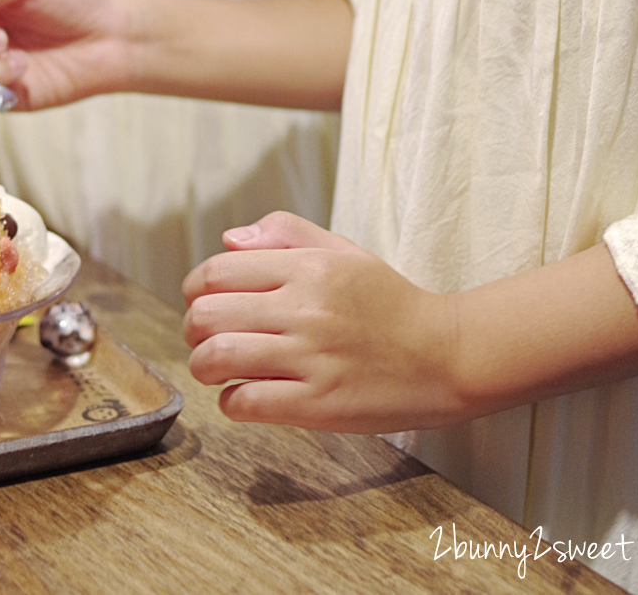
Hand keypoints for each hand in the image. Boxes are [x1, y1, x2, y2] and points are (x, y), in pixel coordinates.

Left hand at [182, 211, 458, 432]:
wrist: (445, 354)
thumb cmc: (391, 302)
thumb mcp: (344, 250)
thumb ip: (286, 233)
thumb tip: (229, 240)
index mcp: (308, 267)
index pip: (217, 271)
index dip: (194, 289)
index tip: (200, 302)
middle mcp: (305, 308)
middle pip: (208, 315)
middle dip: (192, 329)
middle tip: (202, 338)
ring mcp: (311, 357)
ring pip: (219, 358)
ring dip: (203, 366)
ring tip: (213, 369)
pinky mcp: (319, 404)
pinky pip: (247, 402)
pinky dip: (231, 402)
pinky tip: (242, 396)